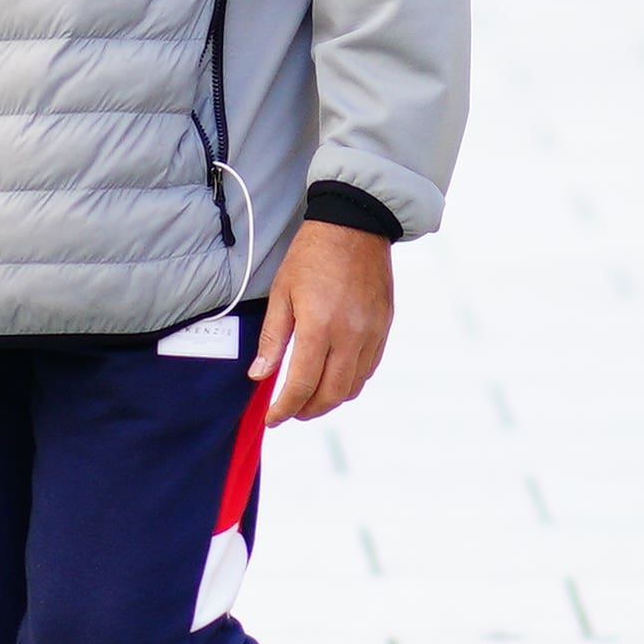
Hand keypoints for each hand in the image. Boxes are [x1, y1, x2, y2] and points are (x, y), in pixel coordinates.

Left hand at [259, 219, 396, 425]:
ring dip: (330, 399)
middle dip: (308, 411)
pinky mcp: (384, 327)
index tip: (272, 419)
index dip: (284, 409)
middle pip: (331, 395)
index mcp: (319, 327)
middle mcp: (350, 336)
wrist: (355, 225)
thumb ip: (273, 339)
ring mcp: (372, 333)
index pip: (302, 386)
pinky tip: (334, 374)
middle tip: (290, 411)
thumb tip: (260, 376)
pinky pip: (369, 368)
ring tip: (310, 395)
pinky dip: (350, 380)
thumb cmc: (312, 255)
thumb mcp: (282, 293)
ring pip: (353, 387)